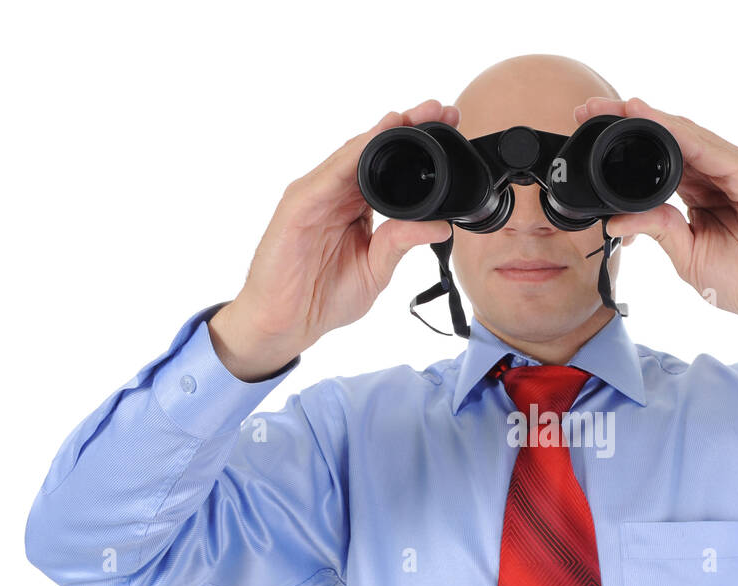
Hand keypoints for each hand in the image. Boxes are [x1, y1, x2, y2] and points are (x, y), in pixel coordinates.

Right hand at [209, 100, 459, 380]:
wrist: (286, 325)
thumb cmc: (322, 297)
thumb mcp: (375, 270)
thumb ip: (401, 243)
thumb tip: (441, 226)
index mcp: (355, 205)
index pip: (390, 167)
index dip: (419, 146)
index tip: (451, 129)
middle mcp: (335, 193)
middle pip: (374, 150)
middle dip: (408, 127)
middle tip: (444, 110)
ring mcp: (315, 195)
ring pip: (352, 154)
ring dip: (383, 133)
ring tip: (413, 116)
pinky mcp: (297, 206)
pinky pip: (328, 176)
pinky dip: (351, 157)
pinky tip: (373, 142)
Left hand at [577, 96, 737, 368]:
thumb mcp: (688, 256)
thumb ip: (658, 229)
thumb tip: (617, 218)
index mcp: (700, 193)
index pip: (657, 160)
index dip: (625, 145)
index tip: (588, 132)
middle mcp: (717, 175)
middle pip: (669, 139)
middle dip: (629, 121)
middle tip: (588, 108)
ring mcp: (737, 171)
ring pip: (688, 137)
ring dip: (652, 120)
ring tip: (617, 107)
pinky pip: (713, 150)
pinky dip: (684, 136)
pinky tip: (657, 124)